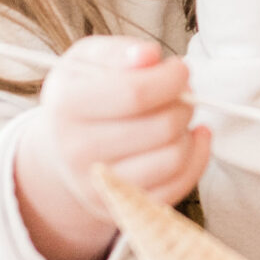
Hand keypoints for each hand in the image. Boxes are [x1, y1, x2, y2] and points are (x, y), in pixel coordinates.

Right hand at [12, 37, 209, 259]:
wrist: (62, 146)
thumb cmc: (84, 93)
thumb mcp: (89, 59)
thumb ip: (119, 51)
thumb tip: (148, 56)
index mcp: (66, 104)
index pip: (136, 93)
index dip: (171, 77)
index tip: (179, 69)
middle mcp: (77, 150)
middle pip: (161, 126)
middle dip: (184, 102)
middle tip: (180, 92)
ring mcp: (99, 185)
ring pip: (173, 158)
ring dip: (188, 130)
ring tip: (177, 115)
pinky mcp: (121, 207)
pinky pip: (178, 187)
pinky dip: (197, 157)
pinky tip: (192, 137)